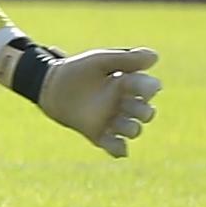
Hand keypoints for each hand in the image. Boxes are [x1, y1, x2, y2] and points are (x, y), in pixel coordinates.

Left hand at [37, 45, 162, 158]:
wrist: (50, 86)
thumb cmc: (77, 70)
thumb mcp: (100, 60)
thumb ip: (126, 59)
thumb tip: (155, 56)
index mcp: (129, 84)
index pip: (150, 88)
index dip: (147, 87)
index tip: (130, 82)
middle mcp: (125, 104)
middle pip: (147, 113)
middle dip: (142, 111)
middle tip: (125, 103)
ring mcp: (113, 120)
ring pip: (133, 130)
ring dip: (130, 128)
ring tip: (116, 121)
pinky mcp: (99, 134)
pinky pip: (116, 147)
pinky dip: (119, 150)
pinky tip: (119, 149)